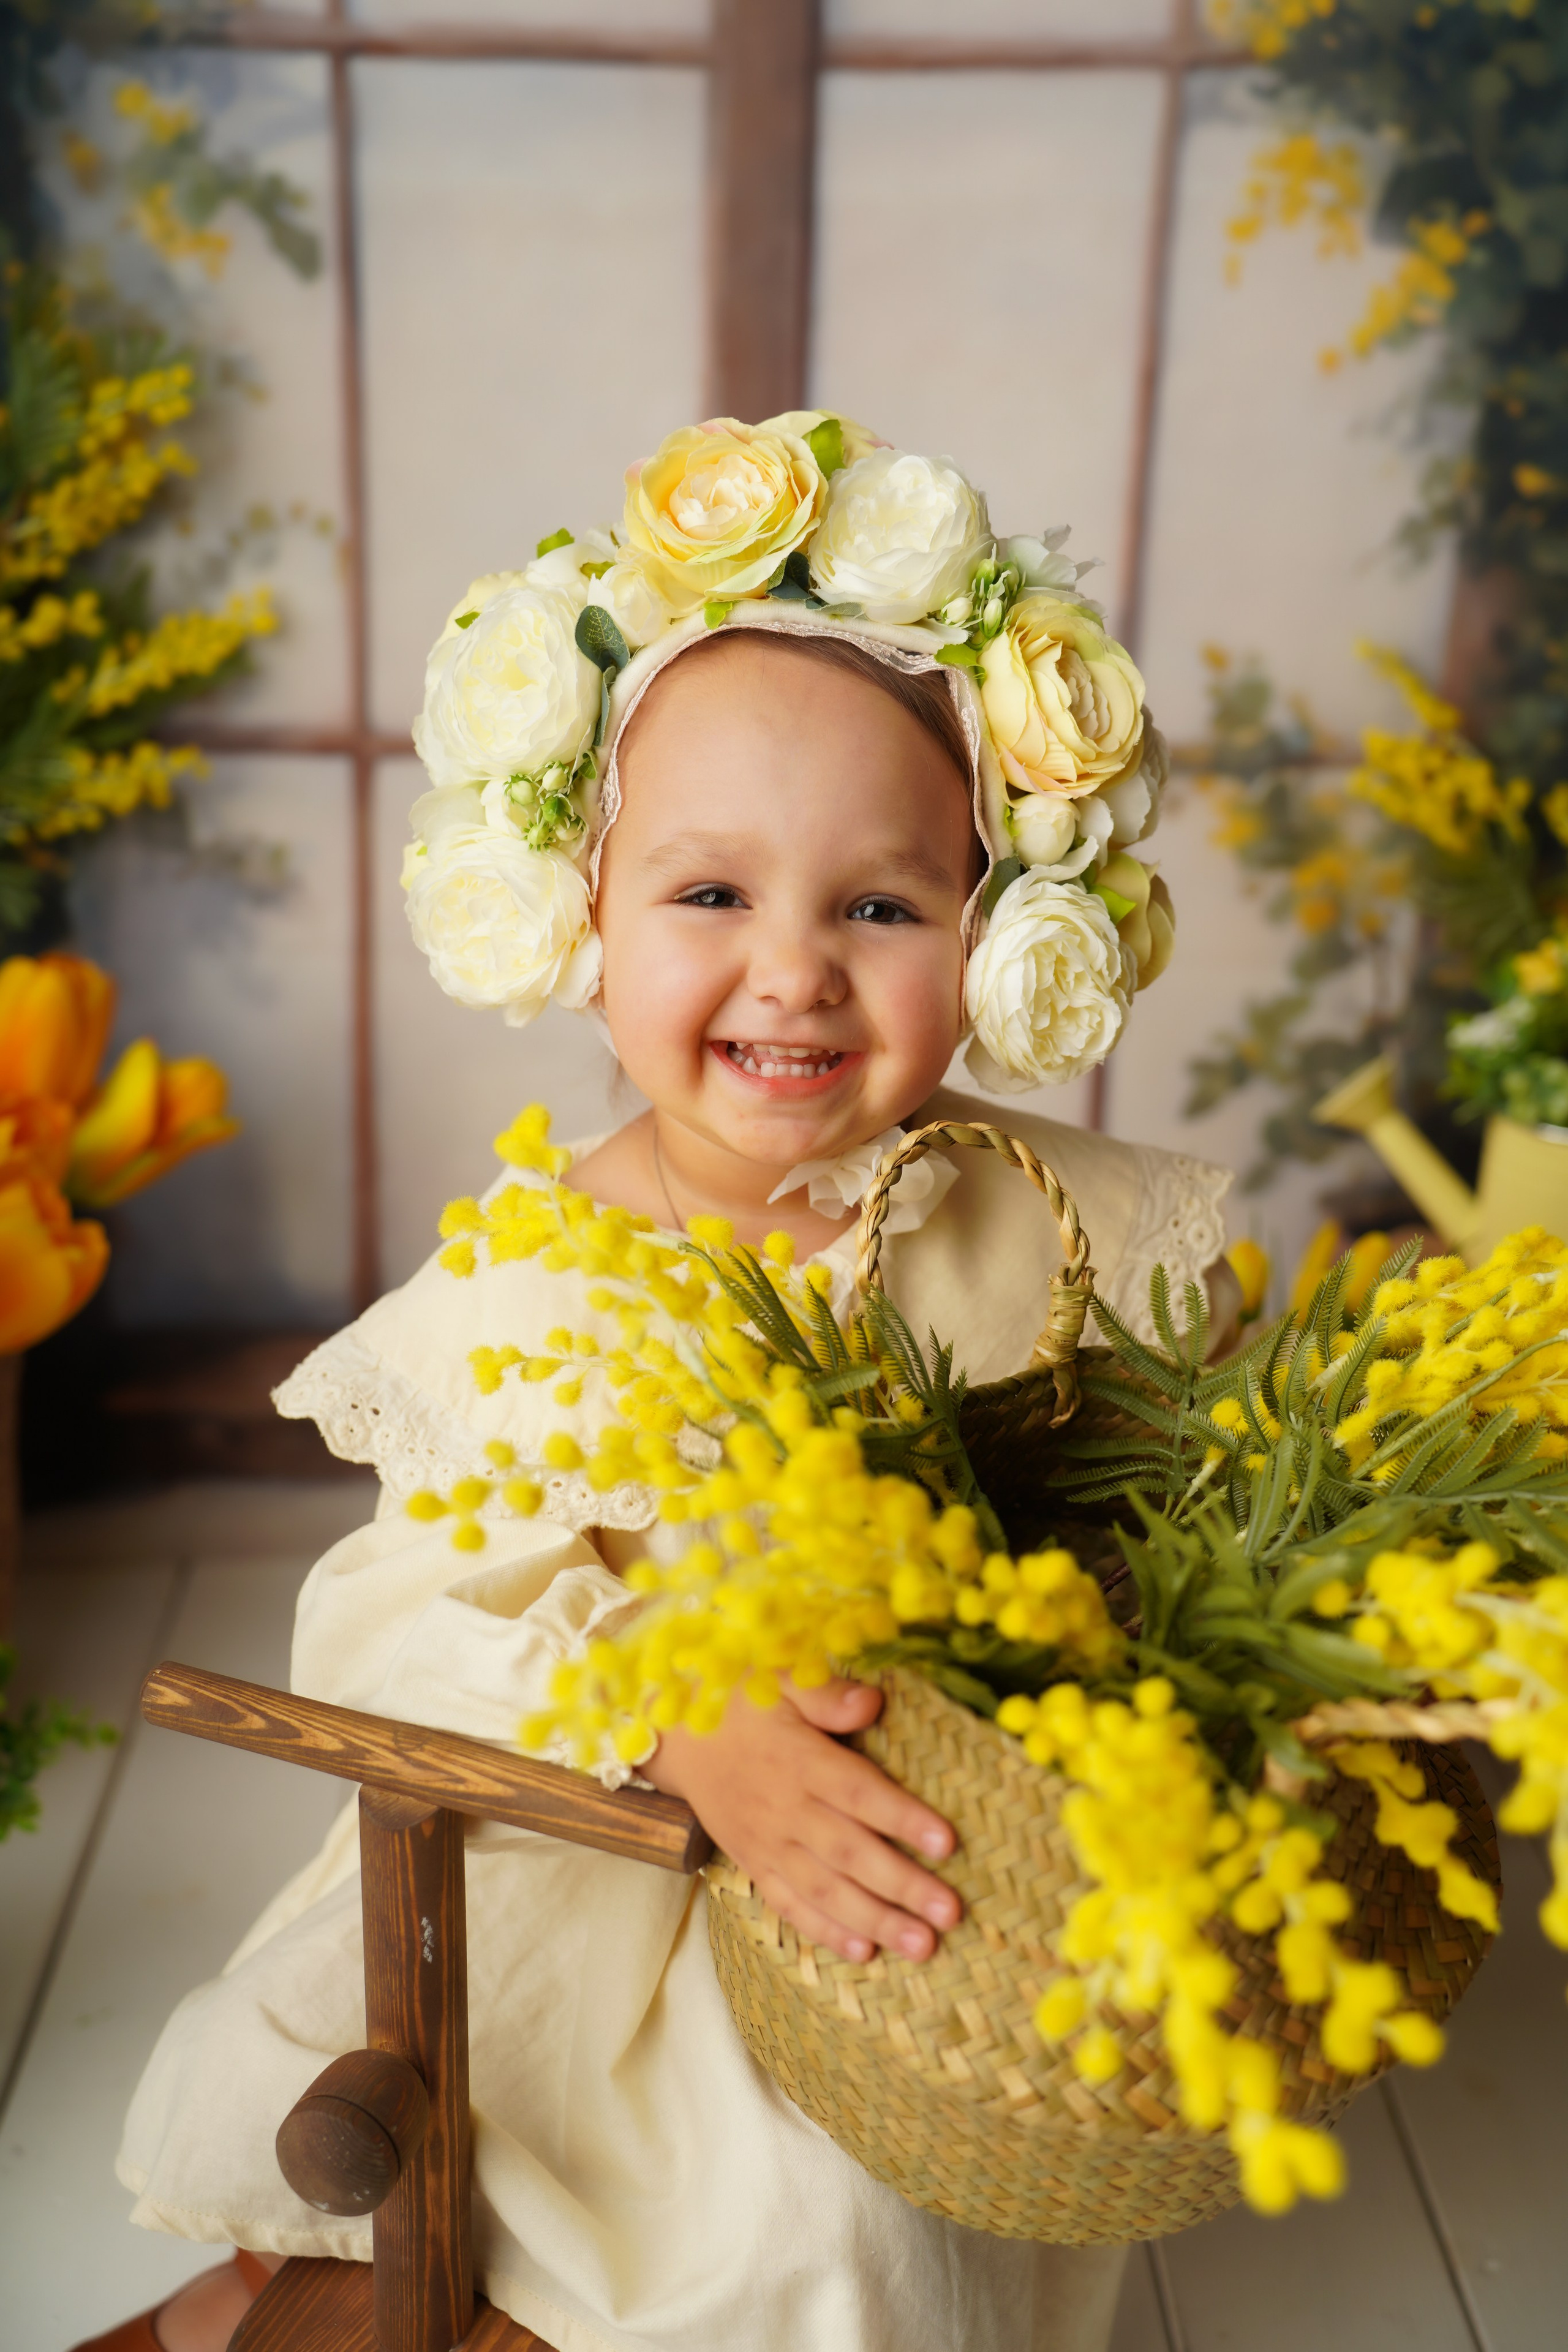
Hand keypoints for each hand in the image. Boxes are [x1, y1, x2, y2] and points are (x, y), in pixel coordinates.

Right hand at [642, 1677, 959, 1962]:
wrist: (676, 1737)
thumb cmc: (739, 1701)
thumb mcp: (779, 1679)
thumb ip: (825, 1694)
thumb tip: (873, 1703)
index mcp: (799, 1760)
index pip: (858, 1793)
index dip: (902, 1818)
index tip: (947, 1842)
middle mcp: (786, 1809)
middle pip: (850, 1853)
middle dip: (902, 1886)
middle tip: (949, 1913)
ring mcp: (768, 1844)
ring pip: (826, 1890)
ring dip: (875, 1921)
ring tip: (922, 1946)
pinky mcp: (754, 1865)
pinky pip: (789, 1905)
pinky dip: (825, 1931)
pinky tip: (864, 1953)